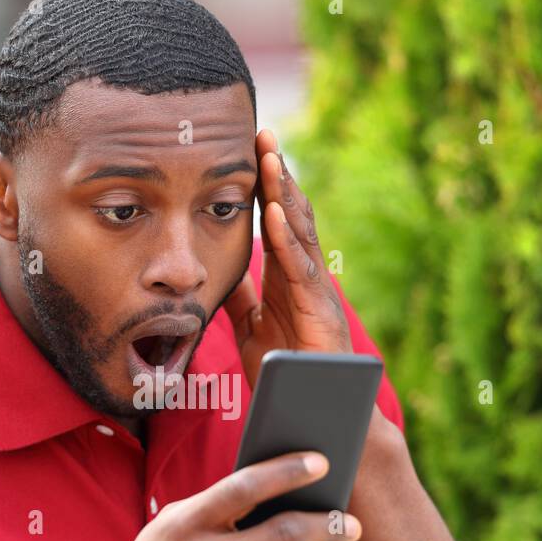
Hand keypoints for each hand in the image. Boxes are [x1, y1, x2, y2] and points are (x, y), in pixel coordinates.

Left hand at [224, 129, 353, 387]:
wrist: (315, 408)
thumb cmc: (288, 370)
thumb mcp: (251, 327)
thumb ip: (241, 297)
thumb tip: (221, 270)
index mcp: (286, 275)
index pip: (275, 219)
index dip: (262, 185)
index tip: (248, 148)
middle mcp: (304, 275)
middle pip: (292, 214)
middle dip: (277, 173)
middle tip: (263, 132)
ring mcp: (316, 290)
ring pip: (301, 232)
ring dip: (285, 193)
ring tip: (271, 157)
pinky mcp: (320, 311)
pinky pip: (302, 269)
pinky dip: (289, 239)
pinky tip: (276, 214)